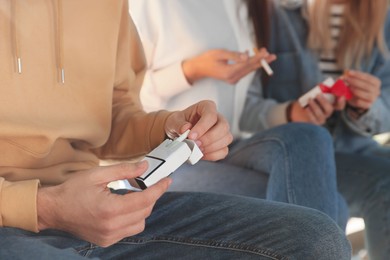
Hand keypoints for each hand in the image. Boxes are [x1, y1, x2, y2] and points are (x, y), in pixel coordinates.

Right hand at [37, 161, 170, 246]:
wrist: (53, 210)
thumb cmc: (72, 191)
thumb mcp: (98, 174)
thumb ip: (124, 171)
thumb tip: (144, 167)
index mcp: (110, 209)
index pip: (145, 200)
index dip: (159, 189)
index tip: (167, 180)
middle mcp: (111, 227)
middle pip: (145, 212)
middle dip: (151, 196)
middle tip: (150, 184)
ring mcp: (109, 237)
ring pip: (140, 224)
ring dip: (142, 209)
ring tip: (134, 196)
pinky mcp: (106, 241)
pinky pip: (128, 230)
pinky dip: (132, 219)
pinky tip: (124, 208)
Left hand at [164, 100, 232, 160]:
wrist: (179, 132)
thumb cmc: (179, 123)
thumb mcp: (174, 120)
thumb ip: (178, 124)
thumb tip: (185, 129)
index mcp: (207, 107)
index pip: (211, 115)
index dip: (202, 127)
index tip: (191, 136)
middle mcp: (218, 117)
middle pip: (223, 127)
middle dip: (209, 138)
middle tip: (195, 144)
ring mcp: (222, 131)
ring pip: (226, 139)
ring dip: (211, 147)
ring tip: (197, 149)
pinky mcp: (222, 143)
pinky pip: (224, 151)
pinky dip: (213, 155)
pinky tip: (202, 154)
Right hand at [182, 48, 275, 84]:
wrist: (199, 68)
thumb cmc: (208, 59)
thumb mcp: (220, 54)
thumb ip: (234, 55)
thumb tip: (247, 56)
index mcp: (229, 72)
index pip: (247, 64)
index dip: (258, 58)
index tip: (266, 52)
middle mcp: (232, 78)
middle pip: (250, 69)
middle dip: (261, 61)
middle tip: (273, 56)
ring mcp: (233, 80)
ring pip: (248, 70)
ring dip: (257, 63)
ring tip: (267, 55)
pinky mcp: (233, 79)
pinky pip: (244, 71)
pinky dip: (250, 64)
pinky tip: (253, 57)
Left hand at [290, 95, 345, 124]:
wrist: (298, 110)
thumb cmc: (308, 101)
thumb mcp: (313, 94)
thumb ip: (318, 90)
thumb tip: (319, 85)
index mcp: (330, 105)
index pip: (339, 105)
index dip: (341, 102)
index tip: (340, 96)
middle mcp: (327, 112)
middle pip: (330, 109)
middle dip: (324, 101)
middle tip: (317, 95)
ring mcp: (321, 119)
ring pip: (321, 115)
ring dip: (315, 106)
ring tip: (309, 99)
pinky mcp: (314, 123)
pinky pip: (314, 120)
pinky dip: (310, 113)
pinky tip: (307, 108)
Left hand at [343, 70, 380, 109]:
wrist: (358, 99)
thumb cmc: (357, 86)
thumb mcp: (355, 80)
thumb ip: (350, 77)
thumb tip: (341, 77)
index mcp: (376, 82)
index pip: (368, 77)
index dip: (358, 74)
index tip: (349, 72)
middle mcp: (376, 90)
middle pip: (366, 85)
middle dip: (355, 82)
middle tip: (345, 79)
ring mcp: (373, 98)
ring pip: (364, 94)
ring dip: (354, 90)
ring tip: (347, 87)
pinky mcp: (367, 105)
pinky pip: (359, 102)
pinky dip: (353, 99)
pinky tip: (348, 96)